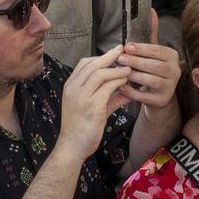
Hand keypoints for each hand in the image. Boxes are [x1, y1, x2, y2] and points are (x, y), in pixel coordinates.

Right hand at [58, 46, 134, 160]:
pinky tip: (126, 82)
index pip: (84, 63)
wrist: (72, 147)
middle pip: (92, 64)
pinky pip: (107, 88)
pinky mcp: (91, 106)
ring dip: (116, 69)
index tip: (113, 54)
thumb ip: (109, 97)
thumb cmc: (81, 128)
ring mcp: (81, 97)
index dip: (100, 57)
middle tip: (123, 51)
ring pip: (100, 74)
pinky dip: (118, 82)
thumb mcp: (94, 108)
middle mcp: (73, 89)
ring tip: (128, 69)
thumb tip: (126, 89)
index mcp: (70, 86)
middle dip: (109, 56)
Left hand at [115, 13, 180, 113]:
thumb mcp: (153, 50)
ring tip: (120, 72)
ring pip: (150, 80)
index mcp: (172, 56)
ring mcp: (170, 87)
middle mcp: (175, 71)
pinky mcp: (162, 100)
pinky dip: (132, 91)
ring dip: (133, 76)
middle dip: (135, 62)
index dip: (141, 48)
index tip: (127, 47)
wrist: (159, 95)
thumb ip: (150, 32)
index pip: (157, 50)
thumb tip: (150, 10)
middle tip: (120, 59)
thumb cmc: (152, 69)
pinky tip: (122, 86)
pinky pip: (145, 96)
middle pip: (154, 65)